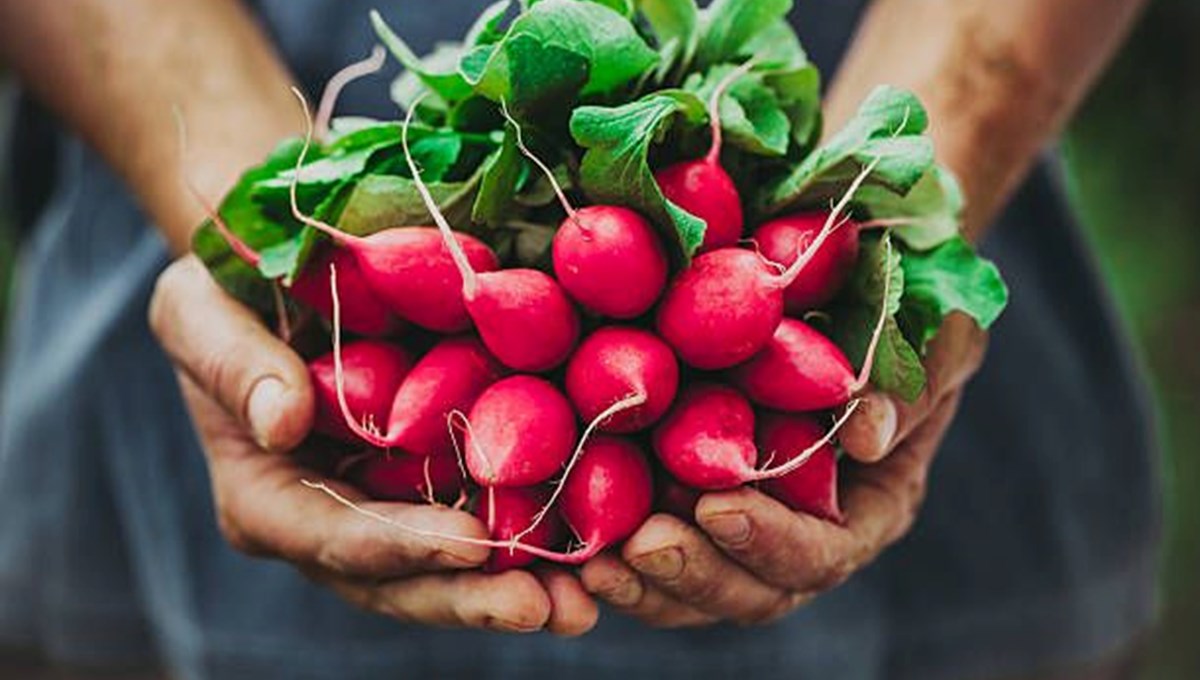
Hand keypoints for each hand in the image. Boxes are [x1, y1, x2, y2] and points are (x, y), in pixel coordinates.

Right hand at [149, 256, 597, 634]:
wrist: (279, 273)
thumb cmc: (224, 289)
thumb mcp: (199, 310)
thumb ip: (232, 364)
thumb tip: (282, 422)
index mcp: (266, 496)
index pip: (332, 536)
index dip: (401, 547)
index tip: (472, 547)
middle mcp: (328, 521)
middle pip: (399, 579)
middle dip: (471, 597)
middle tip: (546, 608)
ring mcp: (384, 508)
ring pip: (448, 568)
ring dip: (516, 587)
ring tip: (585, 602)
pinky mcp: (432, 481)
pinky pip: (483, 517)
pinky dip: (534, 535)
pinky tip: (592, 544)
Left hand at [581, 314, 986, 626]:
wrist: (850, 293)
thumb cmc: (904, 311)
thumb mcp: (934, 334)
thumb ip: (914, 382)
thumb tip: (867, 434)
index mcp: (868, 508)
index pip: (821, 551)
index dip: (770, 540)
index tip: (717, 506)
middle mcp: (805, 536)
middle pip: (752, 590)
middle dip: (695, 573)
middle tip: (642, 547)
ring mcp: (744, 532)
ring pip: (694, 590)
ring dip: (644, 583)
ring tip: (593, 562)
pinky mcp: (688, 508)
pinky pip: (651, 552)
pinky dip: (615, 551)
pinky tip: (571, 538)